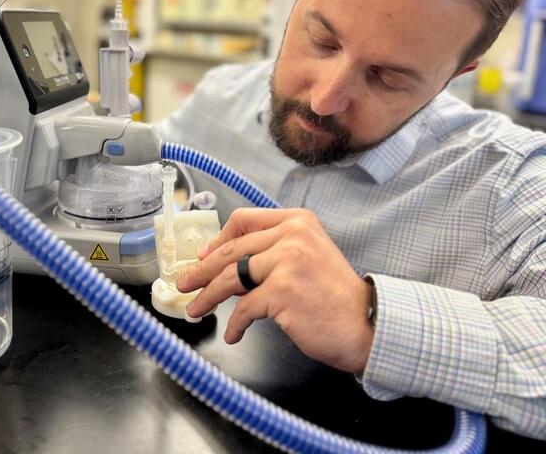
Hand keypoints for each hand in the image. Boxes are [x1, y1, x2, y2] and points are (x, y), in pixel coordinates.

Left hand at [175, 208, 373, 373]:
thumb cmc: (335, 296)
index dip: (218, 239)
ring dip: (208, 296)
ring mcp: (286, 262)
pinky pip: (245, 308)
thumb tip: (225, 261)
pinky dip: (235, 324)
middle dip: (202, 270)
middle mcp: (291, 236)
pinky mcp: (282, 291)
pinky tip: (234, 332)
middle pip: (231, 250)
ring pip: (231, 278)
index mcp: (296, 221)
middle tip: (185, 283)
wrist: (367, 324)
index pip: (243, 220)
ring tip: (196, 308)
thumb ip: (274, 250)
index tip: (204, 256)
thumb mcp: (308, 255)